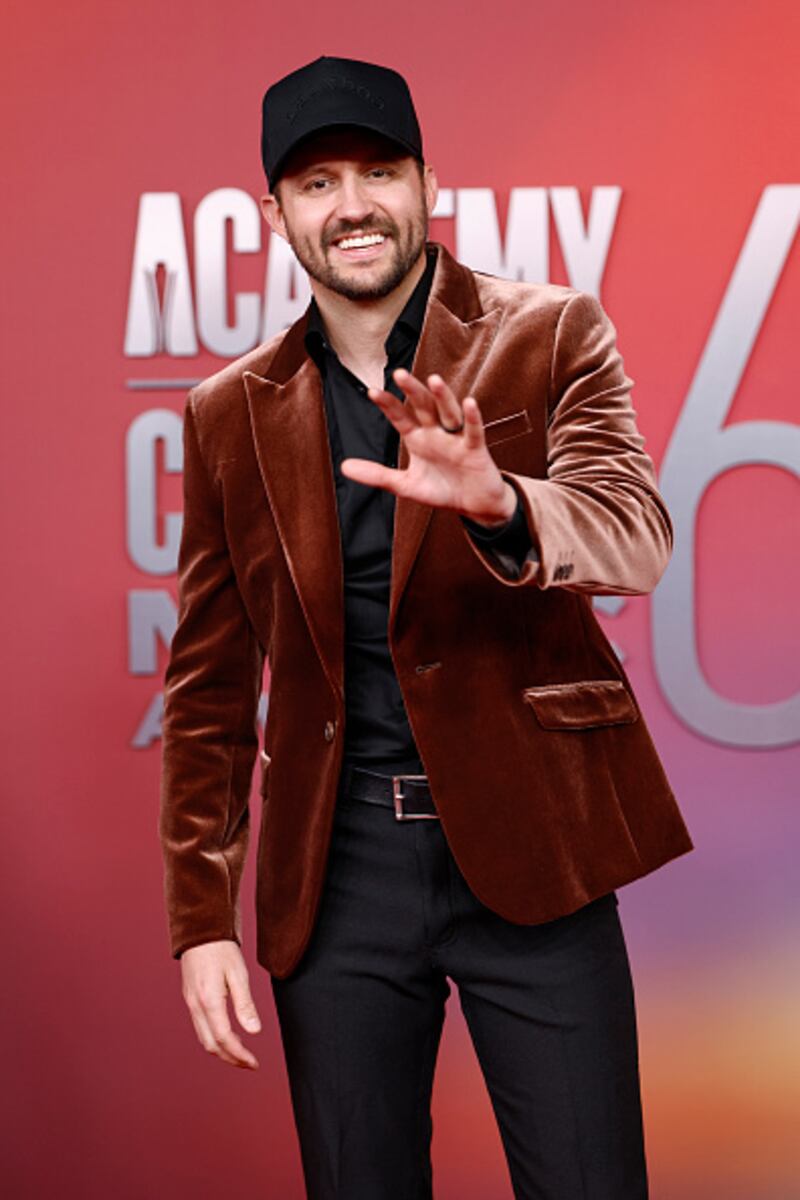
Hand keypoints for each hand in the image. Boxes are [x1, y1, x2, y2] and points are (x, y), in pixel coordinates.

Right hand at [180, 939, 261, 1068]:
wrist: (200, 931)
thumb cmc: (221, 948)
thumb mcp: (238, 973)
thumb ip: (245, 1004)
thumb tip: (255, 1031)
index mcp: (209, 1000)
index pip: (224, 1038)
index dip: (239, 1054)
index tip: (254, 1063)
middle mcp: (196, 1006)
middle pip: (211, 1045)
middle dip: (230, 1058)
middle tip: (249, 1064)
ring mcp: (190, 1003)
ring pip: (204, 1038)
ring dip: (222, 1051)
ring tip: (241, 1054)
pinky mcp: (191, 998)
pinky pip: (200, 1027)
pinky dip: (214, 1039)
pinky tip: (227, 1036)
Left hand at [339, 368, 516, 526]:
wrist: (474, 505)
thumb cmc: (442, 489)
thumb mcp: (405, 484)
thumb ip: (377, 475)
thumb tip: (344, 466)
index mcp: (418, 438)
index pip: (400, 417)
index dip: (388, 405)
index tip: (372, 392)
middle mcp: (436, 433)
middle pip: (424, 407)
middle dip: (413, 391)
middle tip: (399, 374)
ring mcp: (456, 439)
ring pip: (448, 412)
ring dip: (442, 397)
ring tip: (433, 380)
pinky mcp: (475, 449)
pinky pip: (473, 431)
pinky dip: (472, 417)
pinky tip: (468, 402)